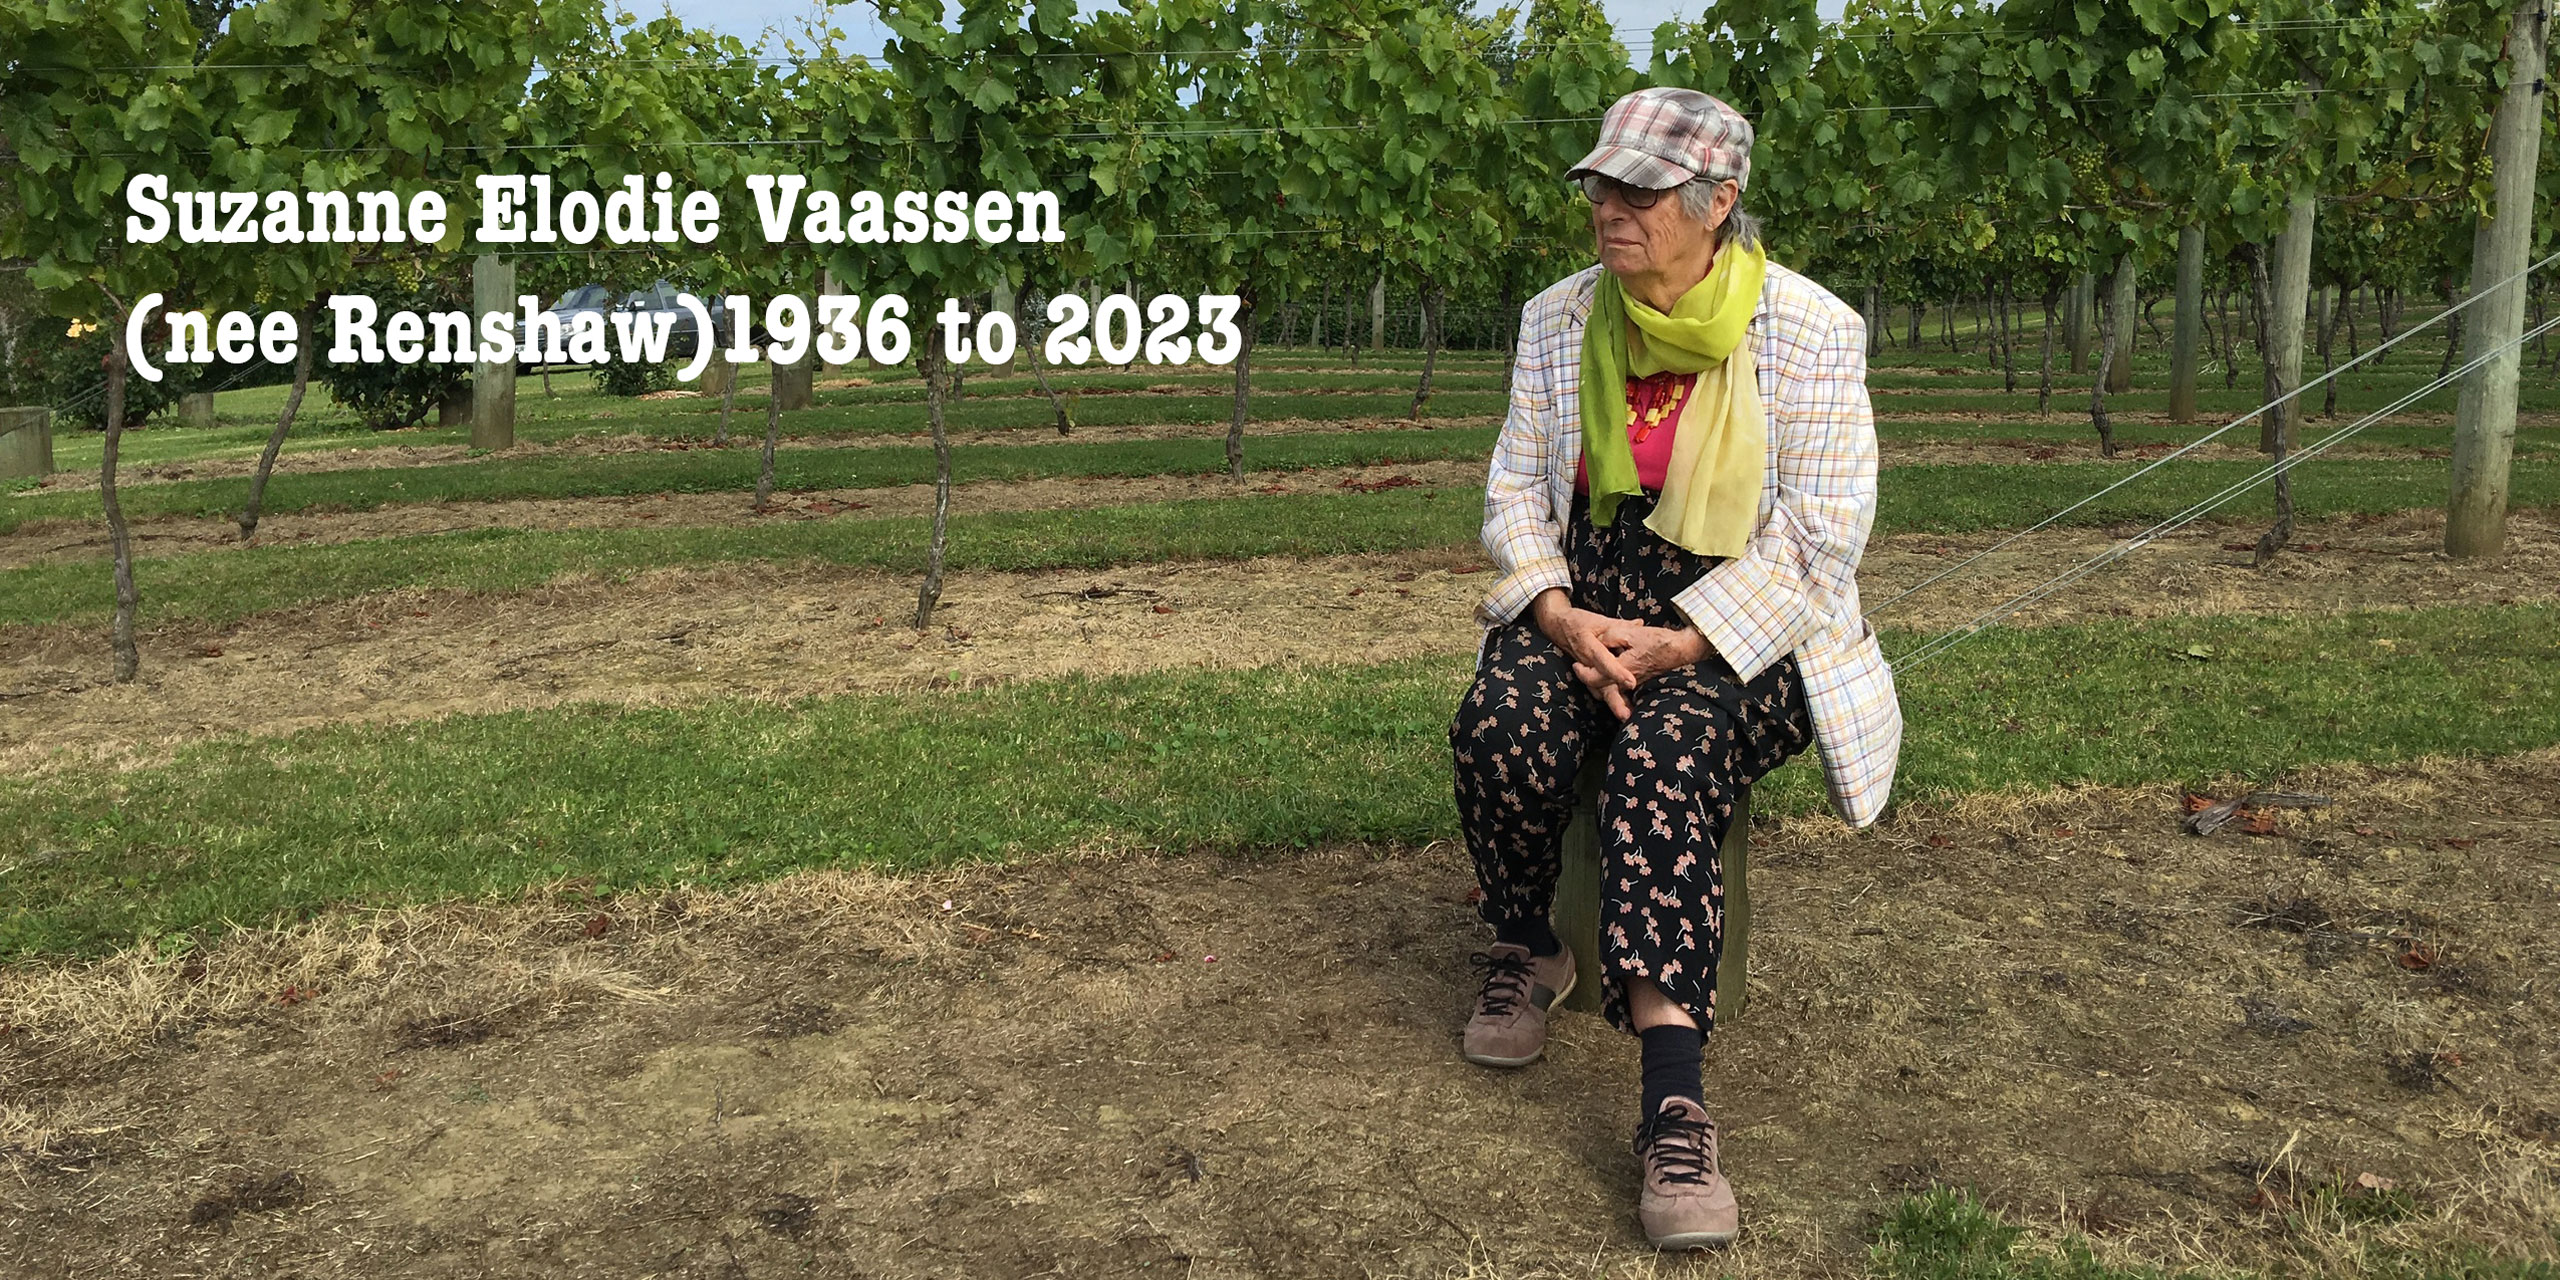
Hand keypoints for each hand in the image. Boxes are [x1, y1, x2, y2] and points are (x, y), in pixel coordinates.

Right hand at [1528, 589, 1639, 711]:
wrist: (1556, 626)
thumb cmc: (1577, 621)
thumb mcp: (1598, 620)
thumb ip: (1620, 625)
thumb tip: (1640, 624)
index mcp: (1588, 645)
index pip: (1603, 660)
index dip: (1616, 673)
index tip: (1631, 682)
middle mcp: (1585, 662)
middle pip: (1600, 685)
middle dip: (1613, 701)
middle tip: (1626, 715)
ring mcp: (1584, 672)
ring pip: (1598, 691)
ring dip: (1612, 704)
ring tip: (1626, 717)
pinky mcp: (1586, 676)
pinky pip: (1597, 690)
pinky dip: (1609, 699)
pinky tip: (1621, 709)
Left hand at [1574, 620, 1712, 720]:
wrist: (1683, 650)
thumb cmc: (1658, 641)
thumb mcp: (1631, 633)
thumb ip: (1610, 636)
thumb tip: (1598, 641)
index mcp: (1623, 668)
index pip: (1596, 677)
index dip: (1583, 673)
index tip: (1577, 664)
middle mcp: (1629, 681)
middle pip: (1603, 689)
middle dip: (1589, 683)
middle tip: (1579, 670)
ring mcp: (1636, 684)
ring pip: (1613, 689)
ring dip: (1600, 685)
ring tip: (1589, 676)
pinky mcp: (1642, 682)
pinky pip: (1623, 688)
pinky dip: (1613, 685)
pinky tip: (1609, 680)